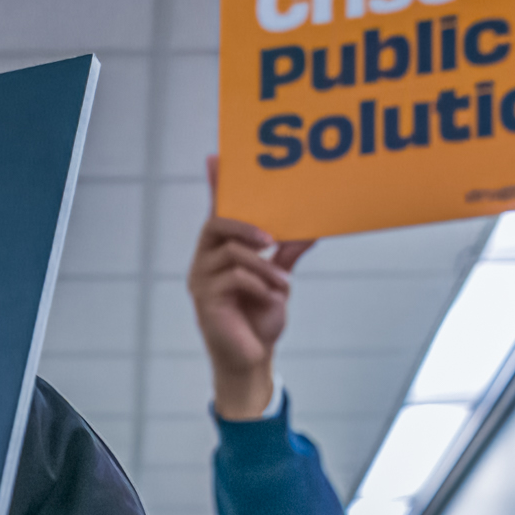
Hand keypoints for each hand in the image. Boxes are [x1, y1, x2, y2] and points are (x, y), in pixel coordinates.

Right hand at [190, 157, 315, 418]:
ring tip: (283, 283)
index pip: (216, 211)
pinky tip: (271, 297)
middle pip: (217, 224)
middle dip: (246, 225)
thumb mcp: (278, 280)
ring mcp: (202, 280)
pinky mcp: (206, 301)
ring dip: (264, 266)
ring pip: (232, 252)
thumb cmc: (258, 318)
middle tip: (272, 238)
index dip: (215, 185)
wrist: (251, 357)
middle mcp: (204, 260)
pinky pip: (234, 278)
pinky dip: (258, 284)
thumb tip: (312, 229)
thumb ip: (287, 253)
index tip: (216, 158)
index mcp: (218, 250)